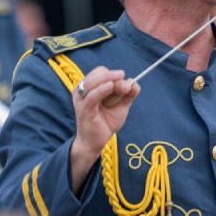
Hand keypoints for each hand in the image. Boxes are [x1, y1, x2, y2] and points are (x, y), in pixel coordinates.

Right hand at [69, 67, 139, 192]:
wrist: (94, 142)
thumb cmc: (105, 123)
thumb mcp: (121, 107)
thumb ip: (128, 95)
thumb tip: (134, 82)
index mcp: (90, 87)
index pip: (101, 72)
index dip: (114, 75)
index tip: (126, 82)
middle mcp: (82, 90)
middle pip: (98, 73)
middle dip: (114, 77)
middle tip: (126, 87)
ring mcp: (81, 99)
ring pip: (94, 81)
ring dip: (110, 81)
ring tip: (123, 88)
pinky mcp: (84, 109)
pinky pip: (92, 96)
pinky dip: (102, 89)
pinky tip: (110, 87)